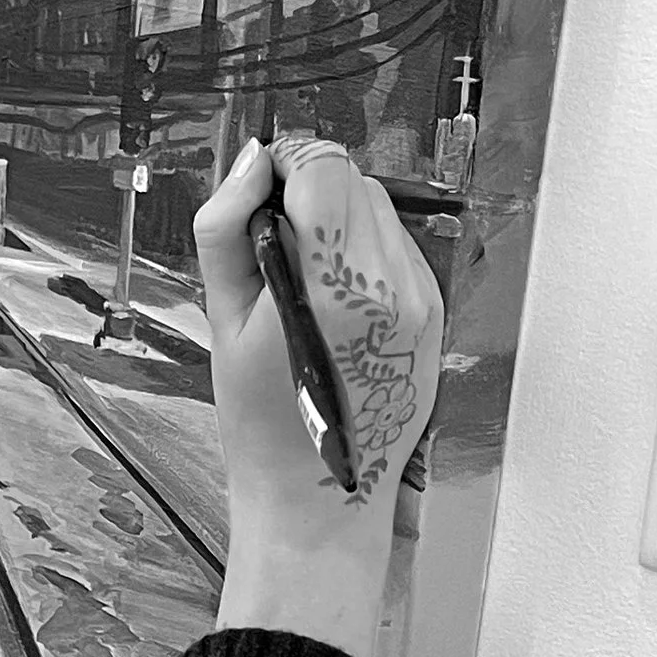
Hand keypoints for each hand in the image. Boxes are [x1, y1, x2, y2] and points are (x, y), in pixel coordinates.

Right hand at [194, 134, 444, 656]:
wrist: (318, 497)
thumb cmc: (260, 421)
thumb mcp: (222, 320)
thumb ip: (227, 229)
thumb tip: (252, 159)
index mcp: (334, 285)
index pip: (325, 167)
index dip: (287, 165)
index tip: (261, 194)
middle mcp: (391, 286)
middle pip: (354, 182)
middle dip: (311, 196)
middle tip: (274, 249)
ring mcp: (421, 301)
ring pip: (380, 212)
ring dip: (339, 225)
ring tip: (305, 284)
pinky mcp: (434, 315)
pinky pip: (399, 252)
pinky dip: (365, 258)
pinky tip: (336, 306)